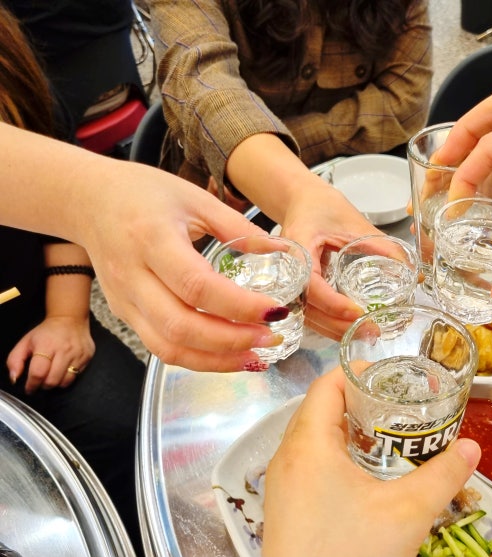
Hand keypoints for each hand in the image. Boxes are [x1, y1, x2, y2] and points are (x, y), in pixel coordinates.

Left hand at [6, 316, 93, 393]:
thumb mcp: (26, 341)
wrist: (71, 319)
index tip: (29, 388)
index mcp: (46, 345)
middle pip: (52, 380)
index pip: (38, 373)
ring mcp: (78, 354)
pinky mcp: (87, 357)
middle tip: (41, 381)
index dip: (32, 384)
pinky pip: (77, 376)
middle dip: (44, 385)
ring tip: (52, 376)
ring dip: (56, 383)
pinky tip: (63, 370)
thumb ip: (15, 360)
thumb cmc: (47, 332)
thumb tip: (15, 377)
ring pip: (66, 382)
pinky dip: (68, 377)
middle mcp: (64, 350)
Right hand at [78, 161, 293, 371]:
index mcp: (152, 240)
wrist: (88, 201)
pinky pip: (162, 348)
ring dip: (217, 360)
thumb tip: (282, 251)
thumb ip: (238, 227)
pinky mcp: (125, 315)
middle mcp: (133, 277)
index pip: (197, 286)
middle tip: (273, 336)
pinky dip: (198, 359)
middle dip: (233, 341)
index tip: (275, 310)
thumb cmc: (143, 193)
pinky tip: (229, 355)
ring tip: (257, 355)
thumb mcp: (194, 198)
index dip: (239, 306)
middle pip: (182, 327)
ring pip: (170, 348)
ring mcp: (125, 302)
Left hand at [262, 367, 480, 556]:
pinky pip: (308, 461)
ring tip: (385, 434)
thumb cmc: (350, 553)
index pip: (327, 383)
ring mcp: (282, 482)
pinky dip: (335, 453)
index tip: (392, 375)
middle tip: (397, 403)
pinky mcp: (285, 505)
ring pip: (312, 435)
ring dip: (346, 427)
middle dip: (358, 398)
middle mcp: (288, 454)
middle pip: (320, 406)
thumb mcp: (406, 513)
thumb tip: (471, 449)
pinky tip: (364, 473)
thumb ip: (443, 476)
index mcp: (309, 442)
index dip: (358, 371)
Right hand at [280, 182, 380, 338]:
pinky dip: (328, 322)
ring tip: (364, 334)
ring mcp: (288, 282)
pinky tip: (348, 328)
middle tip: (370, 331)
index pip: (312, 286)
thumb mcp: (355, 223)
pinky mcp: (296, 288)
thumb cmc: (322, 206)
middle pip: (307, 309)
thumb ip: (383, 247)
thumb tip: (413, 274)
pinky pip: (308, 311)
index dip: (334, 304)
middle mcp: (287, 270)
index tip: (359, 313)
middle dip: (338, 325)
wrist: (299, 199)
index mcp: (298, 249)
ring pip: (307, 316)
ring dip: (334, 329)